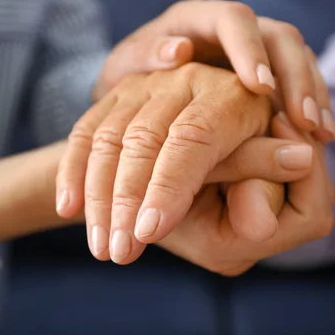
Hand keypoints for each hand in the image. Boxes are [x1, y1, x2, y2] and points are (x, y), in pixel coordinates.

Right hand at [56, 63, 314, 263]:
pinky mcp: (121, 95)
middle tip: (120, 254)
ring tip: (102, 249)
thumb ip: (262, 200)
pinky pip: (86, 131)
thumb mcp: (267, 188)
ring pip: (109, 136)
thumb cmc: (252, 174)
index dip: (169, 185)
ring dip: (98, 196)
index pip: (194, 138)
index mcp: (237, 99)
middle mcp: (191, 79)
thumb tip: (264, 225)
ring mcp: (150, 84)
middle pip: (145, 137)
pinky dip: (73, 171)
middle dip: (126, 200)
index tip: (148, 234)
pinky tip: (68, 210)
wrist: (226, 144)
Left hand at [94, 0, 334, 141]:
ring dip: (314, 95)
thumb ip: (146, 57)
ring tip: (323, 134)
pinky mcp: (271, 76)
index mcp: (198, 19)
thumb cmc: (129, 81)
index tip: (261, 87)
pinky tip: (324, 137)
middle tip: (304, 120)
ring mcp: (258, 52)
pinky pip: (302, 85)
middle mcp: (234, 30)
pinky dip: (314, 109)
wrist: (139, 96)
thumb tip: (179, 51)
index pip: (233, 19)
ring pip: (299, 60)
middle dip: (296, 78)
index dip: (250, 50)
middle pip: (278, 37)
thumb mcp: (125, 70)